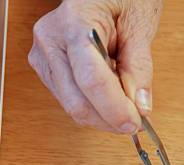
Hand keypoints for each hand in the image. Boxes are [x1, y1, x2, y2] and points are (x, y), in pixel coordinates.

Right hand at [29, 0, 162, 132]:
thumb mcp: (139, 23)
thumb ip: (139, 67)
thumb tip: (140, 106)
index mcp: (73, 23)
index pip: (91, 80)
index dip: (114, 108)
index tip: (135, 122)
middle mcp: (50, 42)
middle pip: (77, 101)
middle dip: (109, 118)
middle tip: (136, 121)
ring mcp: (43, 57)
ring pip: (72, 107)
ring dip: (102, 115)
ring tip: (125, 103)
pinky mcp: (46, 69)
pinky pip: (70, 101)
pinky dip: (93, 107)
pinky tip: (109, 95)